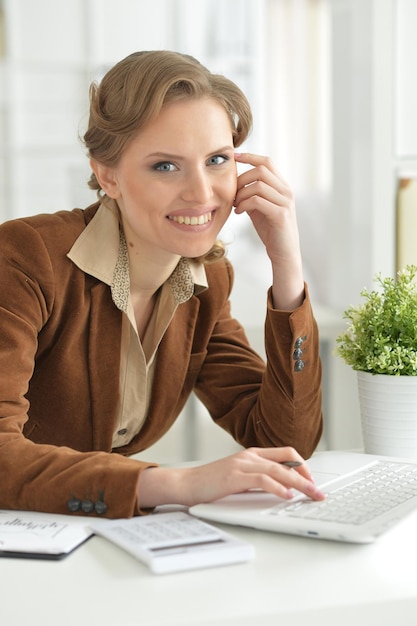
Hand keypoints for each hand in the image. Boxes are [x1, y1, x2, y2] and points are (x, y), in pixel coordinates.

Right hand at [137, 447, 324, 509]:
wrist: (186, 484)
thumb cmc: (211, 484)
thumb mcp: (240, 478)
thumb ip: (259, 480)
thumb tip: (283, 490)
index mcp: (252, 454)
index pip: (286, 453)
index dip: (303, 466)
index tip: (312, 481)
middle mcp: (249, 455)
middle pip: (288, 460)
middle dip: (307, 477)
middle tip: (318, 491)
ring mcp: (242, 464)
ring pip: (279, 470)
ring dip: (299, 484)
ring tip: (310, 494)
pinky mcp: (235, 476)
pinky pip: (262, 480)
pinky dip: (278, 488)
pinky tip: (286, 496)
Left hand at [234, 152, 304, 309]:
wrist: (283, 252)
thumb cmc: (270, 230)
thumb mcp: (260, 208)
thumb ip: (252, 193)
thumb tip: (236, 182)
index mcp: (282, 187)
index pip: (267, 162)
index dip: (250, 156)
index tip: (234, 157)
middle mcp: (286, 191)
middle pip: (261, 170)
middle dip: (242, 179)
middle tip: (233, 193)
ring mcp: (285, 202)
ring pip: (258, 185)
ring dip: (241, 193)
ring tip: (235, 205)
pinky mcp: (280, 215)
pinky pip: (257, 201)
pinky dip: (244, 204)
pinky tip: (239, 212)